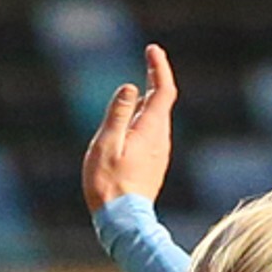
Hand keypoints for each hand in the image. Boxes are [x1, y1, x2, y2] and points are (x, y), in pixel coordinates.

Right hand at [82, 43, 176, 213]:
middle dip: (156, 78)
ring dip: (149, 99)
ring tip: (139, 85)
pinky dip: (144, 118)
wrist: (123, 222)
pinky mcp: (153, 164)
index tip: (152, 49)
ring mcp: (158, 153)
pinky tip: (133, 120)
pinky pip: (151, 133)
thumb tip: (131, 88)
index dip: (159, 67)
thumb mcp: (108, 143)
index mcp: (151, 130)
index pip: (163, 90)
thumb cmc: (109, 183)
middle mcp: (160, 139)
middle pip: (162, 101)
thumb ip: (119, 114)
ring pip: (156, 118)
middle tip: (150, 57)